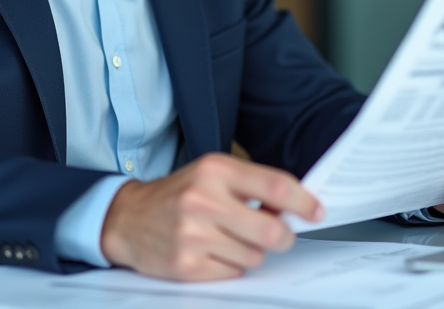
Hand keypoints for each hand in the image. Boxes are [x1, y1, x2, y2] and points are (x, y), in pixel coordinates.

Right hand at [100, 152, 323, 280]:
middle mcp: (203, 200)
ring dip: (251, 250)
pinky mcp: (187, 265)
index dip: (304, 201)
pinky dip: (230, 265)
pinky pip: (233, 272)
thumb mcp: (211, 173)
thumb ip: (250, 184)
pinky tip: (212, 251)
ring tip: (228, 238)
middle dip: (282, 236)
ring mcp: (194, 235)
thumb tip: (295, 205)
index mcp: (215, 170)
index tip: (316, 211)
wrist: (127, 218)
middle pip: (272, 230)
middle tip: (277, 234)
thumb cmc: (178, 194)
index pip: (275, 186)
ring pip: (255, 255)